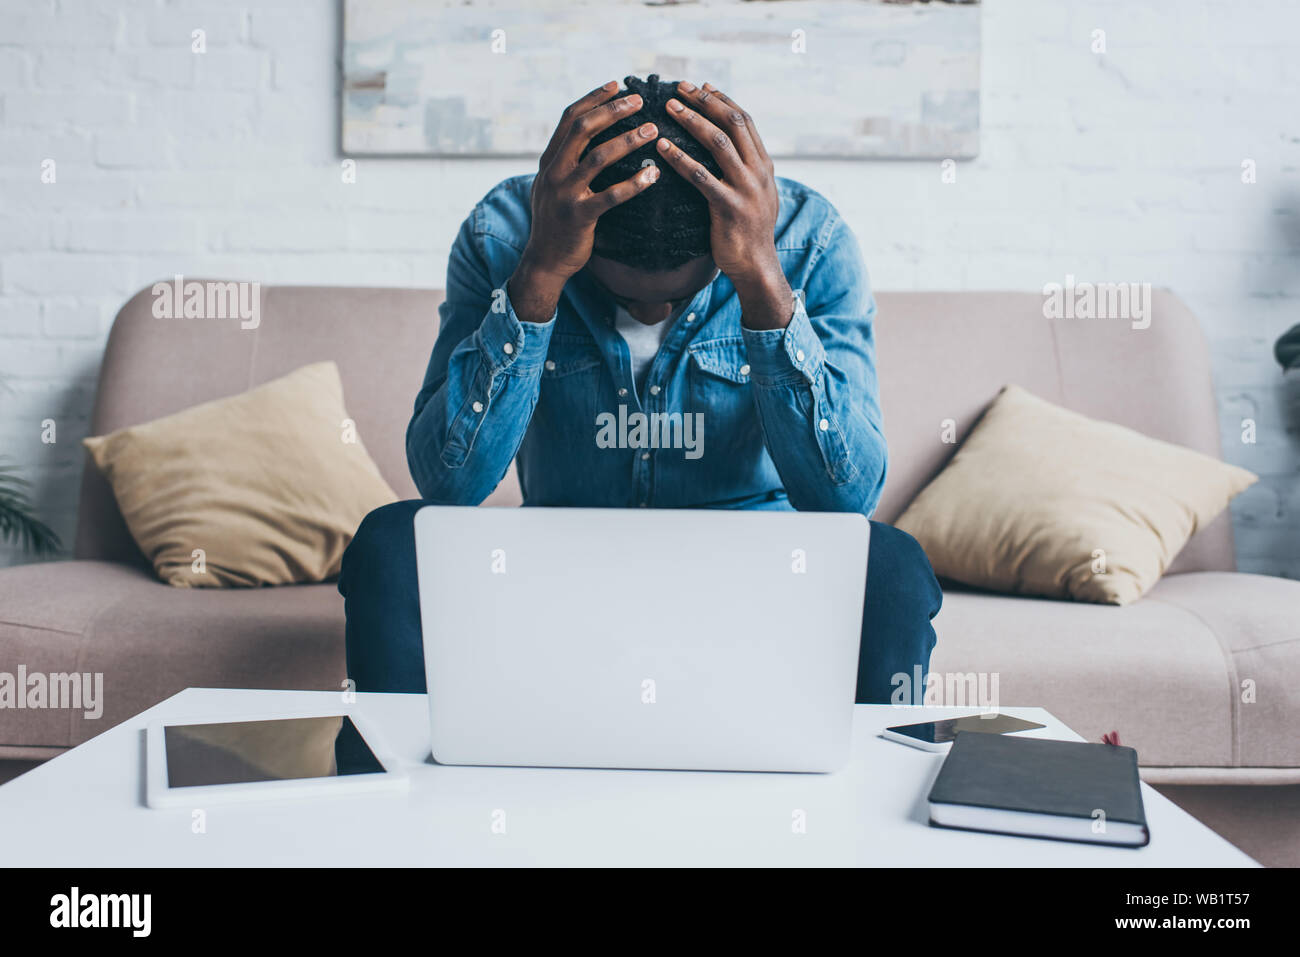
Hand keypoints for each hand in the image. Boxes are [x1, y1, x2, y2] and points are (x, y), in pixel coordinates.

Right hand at [510, 81, 661, 321]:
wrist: (545, 260)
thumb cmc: (557, 221)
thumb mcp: (553, 185)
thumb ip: (566, 160)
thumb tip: (587, 134)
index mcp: (549, 160)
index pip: (569, 118)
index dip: (593, 98)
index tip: (616, 85)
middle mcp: (554, 172)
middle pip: (583, 129)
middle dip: (613, 111)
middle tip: (640, 101)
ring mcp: (565, 194)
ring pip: (598, 158)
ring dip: (628, 141)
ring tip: (653, 132)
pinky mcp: (579, 217)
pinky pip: (611, 196)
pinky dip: (634, 184)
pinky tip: (653, 176)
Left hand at [656, 82, 789, 324]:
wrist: (756, 266)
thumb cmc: (748, 232)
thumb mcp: (755, 195)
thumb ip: (746, 170)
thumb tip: (730, 148)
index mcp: (764, 165)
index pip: (744, 121)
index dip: (721, 100)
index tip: (701, 87)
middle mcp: (758, 171)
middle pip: (732, 123)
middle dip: (705, 102)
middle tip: (679, 88)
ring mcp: (746, 188)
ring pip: (718, 144)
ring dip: (691, 121)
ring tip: (668, 108)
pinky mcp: (729, 207)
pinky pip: (701, 176)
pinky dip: (680, 158)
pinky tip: (662, 147)